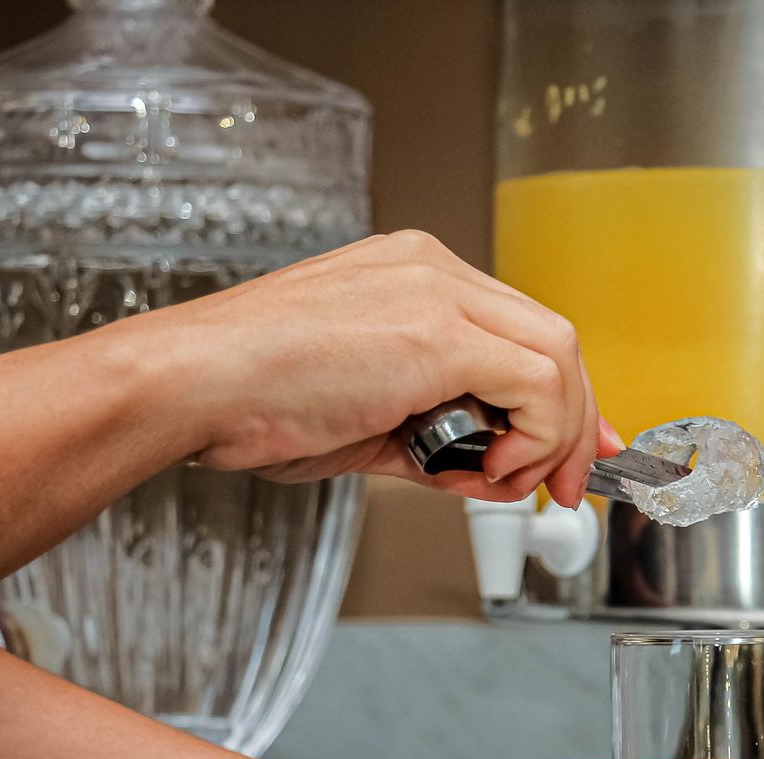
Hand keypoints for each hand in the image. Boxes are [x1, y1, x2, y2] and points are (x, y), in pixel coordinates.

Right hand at [108, 230, 617, 505]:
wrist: (188, 387)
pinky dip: (533, 437)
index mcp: (413, 277)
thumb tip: (489, 468)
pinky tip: (488, 470)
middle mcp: (431, 271)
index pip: (521, 331)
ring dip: (552, 438)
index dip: (562, 399)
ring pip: (557, 358)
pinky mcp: (437, 330)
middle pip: (553, 340)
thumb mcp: (367, 420)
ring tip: (504, 483)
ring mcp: (435, 292)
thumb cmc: (250, 401)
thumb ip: (437, 436)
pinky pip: (536, 383)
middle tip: (569, 483)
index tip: (573, 449)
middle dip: (575, 424)